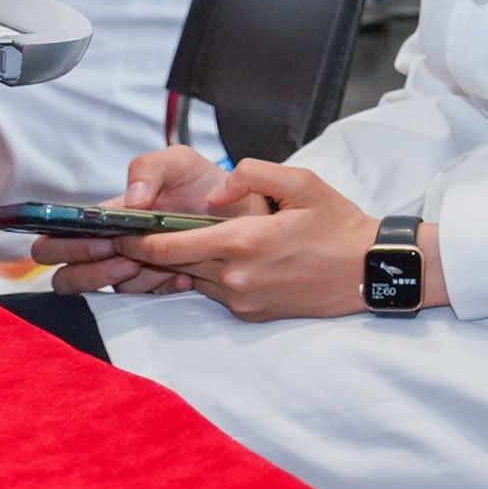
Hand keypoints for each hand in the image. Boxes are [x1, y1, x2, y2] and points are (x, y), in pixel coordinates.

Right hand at [19, 146, 236, 292]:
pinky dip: (164, 287)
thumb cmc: (204, 184)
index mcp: (102, 218)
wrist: (243, 210)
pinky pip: (146, 299)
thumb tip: (130, 201)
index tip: (102, 240)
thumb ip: (149, 168)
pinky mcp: (157, 285)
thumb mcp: (179, 162)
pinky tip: (187, 274)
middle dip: (90, 270)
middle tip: (127, 257)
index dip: (63, 247)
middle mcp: (109, 246)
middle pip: (66, 276)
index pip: (53, 241)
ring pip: (110, 290)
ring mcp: (131, 269)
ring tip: (166, 263)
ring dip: (134, 279)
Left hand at [84, 156, 400, 319]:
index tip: (116, 231)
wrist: (371, 270)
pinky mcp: (251, 314)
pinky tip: (225, 258)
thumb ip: (251, 174)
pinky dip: (210, 275)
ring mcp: (242, 300)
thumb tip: (215, 190)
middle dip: (150, 251)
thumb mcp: (302, 182)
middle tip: (131, 235)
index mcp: (242, 242)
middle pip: (173, 265)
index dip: (134, 241)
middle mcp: (235, 277)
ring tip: (181, 242)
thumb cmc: (338, 223)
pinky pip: (216, 292)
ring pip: (194, 278)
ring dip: (184, 262)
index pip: (166, 247)